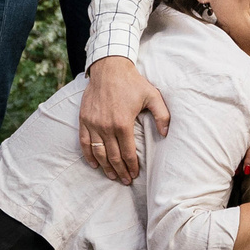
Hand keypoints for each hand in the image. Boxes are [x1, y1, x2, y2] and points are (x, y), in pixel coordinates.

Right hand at [80, 56, 168, 183]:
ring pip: (98, 152)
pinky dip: (88, 155)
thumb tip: (166, 134)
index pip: (127, 152)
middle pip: (113, 156)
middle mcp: (106, 126)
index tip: (135, 175)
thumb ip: (162, 115)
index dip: (132, 166)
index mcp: (123, 123)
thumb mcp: (153, 96)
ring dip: (105, 167)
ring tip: (112, 176)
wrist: (109, 68)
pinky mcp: (84, 119)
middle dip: (120, 171)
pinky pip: (84, 142)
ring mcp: (93, 123)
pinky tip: (94, 164)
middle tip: (125, 181)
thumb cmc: (132, 82)